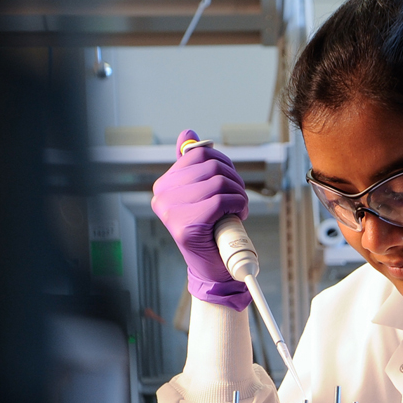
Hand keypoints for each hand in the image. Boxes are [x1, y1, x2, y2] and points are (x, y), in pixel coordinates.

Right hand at [151, 129, 250, 309]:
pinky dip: (240, 206)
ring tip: (238, 209)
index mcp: (163, 186)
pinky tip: (237, 217)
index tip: (228, 182)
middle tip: (237, 198)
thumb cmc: (210, 230)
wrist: (213, 269)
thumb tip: (188, 133)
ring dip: (239, 195)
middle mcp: (162, 197)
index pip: (198, 154)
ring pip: (220, 182)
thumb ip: (192, 164)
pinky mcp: (188, 226)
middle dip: (234, 180)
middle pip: (212, 166)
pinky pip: (224, 200)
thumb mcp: (200, 193)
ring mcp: (172, 212)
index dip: (223, 163)